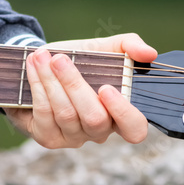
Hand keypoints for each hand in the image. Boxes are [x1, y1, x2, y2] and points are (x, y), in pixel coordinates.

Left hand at [4, 33, 156, 147]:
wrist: (44, 66)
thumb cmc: (81, 60)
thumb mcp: (106, 48)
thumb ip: (130, 46)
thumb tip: (150, 53)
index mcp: (121, 113)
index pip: (135, 129)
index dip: (124, 114)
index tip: (107, 88)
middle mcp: (100, 130)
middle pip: (94, 119)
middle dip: (74, 86)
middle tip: (60, 60)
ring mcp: (75, 137)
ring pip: (66, 114)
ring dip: (51, 82)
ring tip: (42, 57)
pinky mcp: (50, 138)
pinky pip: (45, 115)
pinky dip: (38, 88)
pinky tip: (33, 69)